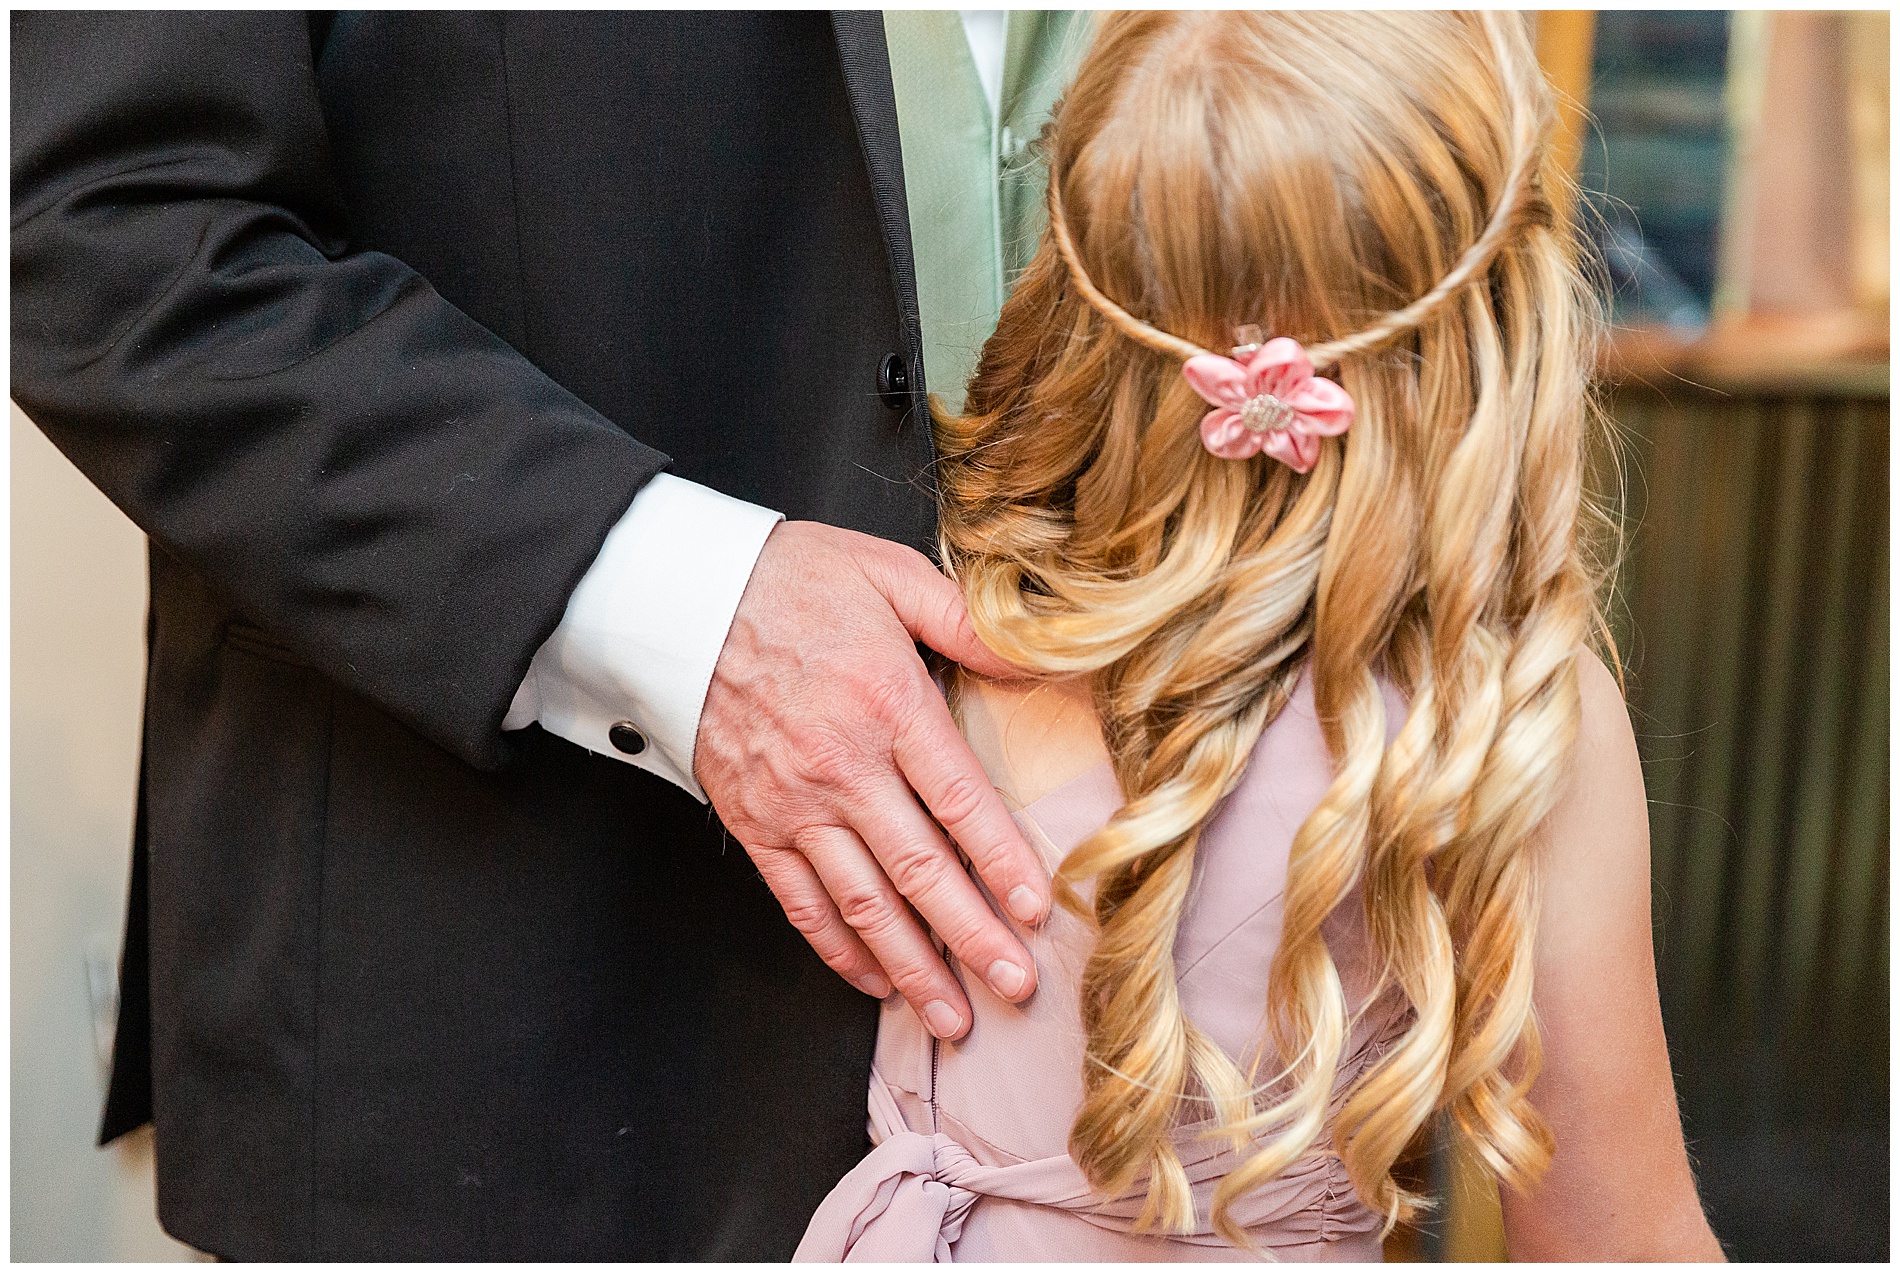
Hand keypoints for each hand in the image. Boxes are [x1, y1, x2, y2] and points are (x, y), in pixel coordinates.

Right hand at [694, 521, 1048, 1039]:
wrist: (682, 599)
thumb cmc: (792, 581)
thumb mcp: (888, 574)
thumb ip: (964, 621)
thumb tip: (1034, 657)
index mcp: (888, 704)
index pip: (960, 802)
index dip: (1002, 863)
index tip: (1039, 911)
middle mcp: (842, 765)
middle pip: (919, 868)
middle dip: (971, 936)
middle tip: (1017, 987)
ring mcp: (793, 803)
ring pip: (862, 902)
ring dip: (912, 965)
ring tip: (953, 1014)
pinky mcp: (753, 823)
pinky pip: (800, 901)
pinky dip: (839, 948)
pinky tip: (876, 980)